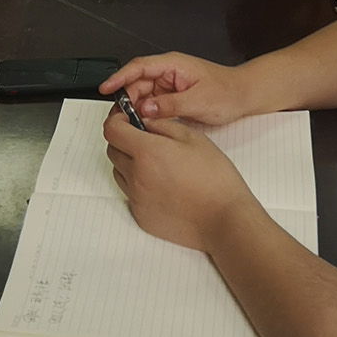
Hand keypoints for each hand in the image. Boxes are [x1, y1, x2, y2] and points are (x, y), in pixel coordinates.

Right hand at [99, 51, 244, 124]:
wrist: (244, 95)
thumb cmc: (227, 92)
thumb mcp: (198, 100)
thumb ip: (171, 104)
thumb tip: (146, 109)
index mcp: (173, 64)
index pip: (139, 67)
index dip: (120, 77)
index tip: (106, 88)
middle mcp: (169, 72)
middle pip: (137, 82)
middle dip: (126, 98)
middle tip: (119, 118)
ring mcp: (170, 84)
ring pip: (143, 94)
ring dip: (136, 108)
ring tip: (130, 124)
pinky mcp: (172, 96)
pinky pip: (153, 103)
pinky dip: (146, 113)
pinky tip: (144, 125)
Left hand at [103, 114, 253, 251]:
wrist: (224, 219)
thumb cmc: (215, 180)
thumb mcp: (192, 138)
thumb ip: (162, 125)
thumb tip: (145, 121)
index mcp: (147, 153)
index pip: (112, 130)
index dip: (117, 119)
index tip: (125, 117)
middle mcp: (137, 177)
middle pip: (112, 150)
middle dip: (123, 139)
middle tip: (144, 138)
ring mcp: (137, 199)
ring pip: (120, 173)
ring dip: (130, 163)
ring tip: (157, 163)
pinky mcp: (141, 217)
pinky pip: (130, 194)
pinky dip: (138, 185)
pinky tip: (162, 184)